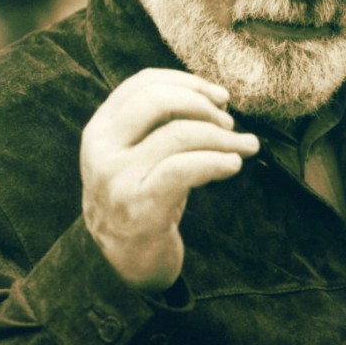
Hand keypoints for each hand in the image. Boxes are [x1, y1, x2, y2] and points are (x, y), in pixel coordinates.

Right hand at [80, 69, 258, 291]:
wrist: (126, 262)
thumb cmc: (142, 199)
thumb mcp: (138, 155)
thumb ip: (161, 125)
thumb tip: (216, 99)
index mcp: (100, 128)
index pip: (143, 83)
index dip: (188, 82)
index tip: (220, 96)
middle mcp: (101, 148)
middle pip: (158, 100)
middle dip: (203, 105)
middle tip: (229, 124)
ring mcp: (116, 177)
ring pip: (179, 134)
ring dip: (223, 137)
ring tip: (245, 147)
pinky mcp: (140, 205)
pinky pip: (185, 169)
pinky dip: (217, 161)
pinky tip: (232, 166)